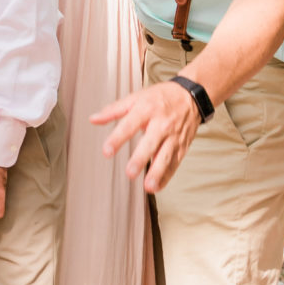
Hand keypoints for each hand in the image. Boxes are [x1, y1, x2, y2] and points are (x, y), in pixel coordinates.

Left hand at [92, 78, 203, 193]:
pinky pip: (175, 163)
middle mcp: (162, 123)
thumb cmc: (160, 98)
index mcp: (147, 109)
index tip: (106, 151)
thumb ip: (114, 110)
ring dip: (157, 172)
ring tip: (148, 186)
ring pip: (166, 156)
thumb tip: (93, 119)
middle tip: (130, 173)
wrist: (190, 97)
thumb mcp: (136, 98)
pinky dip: (166, 176)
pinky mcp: (182, 146)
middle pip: (150, 143)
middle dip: (141, 159)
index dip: (118, 138)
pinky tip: (156, 187)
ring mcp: (173, 136)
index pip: (130, 124)